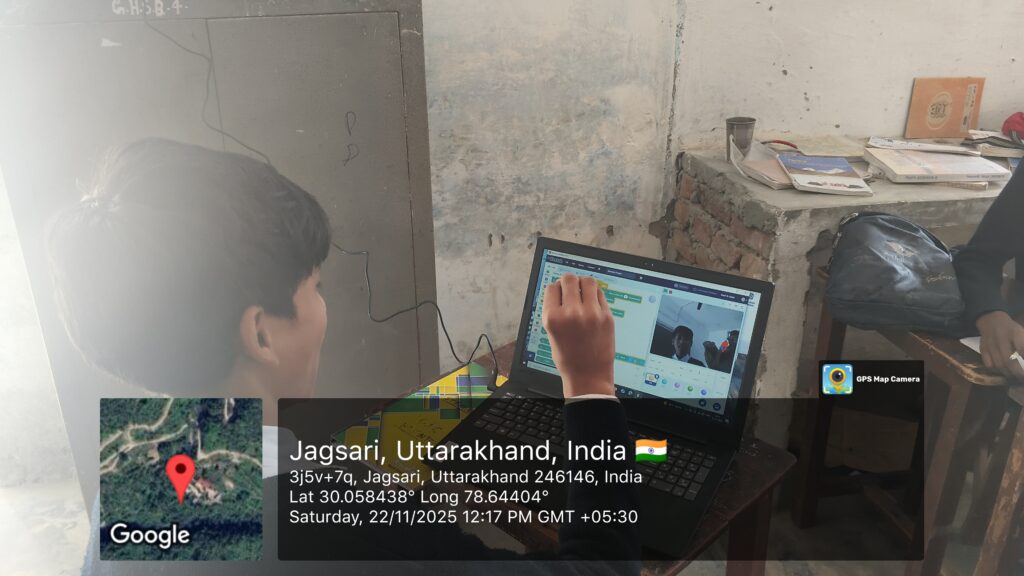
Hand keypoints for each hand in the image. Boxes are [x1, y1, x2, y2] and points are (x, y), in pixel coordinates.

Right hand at [541, 272, 615, 397]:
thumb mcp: (552, 334)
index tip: (559, 293)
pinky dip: (595, 295)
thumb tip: (560, 290)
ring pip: (587, 281)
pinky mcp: (606, 316)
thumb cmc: (568, 358)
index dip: (555, 289)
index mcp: (553, 318)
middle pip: (568, 279)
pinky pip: (600, 294)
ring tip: (583, 292)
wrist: (588, 376)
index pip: (551, 288)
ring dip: (583, 283)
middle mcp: (571, 313)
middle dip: (568, 282)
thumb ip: (554, 311)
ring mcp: (591, 313)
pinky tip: (593, 303)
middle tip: (571, 289)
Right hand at [976, 310, 1023, 378]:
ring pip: (999, 364)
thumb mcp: (1021, 333)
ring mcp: (990, 345)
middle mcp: (1001, 339)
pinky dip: (996, 370)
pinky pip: (989, 364)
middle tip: (1021, 378)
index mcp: (1015, 333)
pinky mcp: (983, 349)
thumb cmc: (1011, 329)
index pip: (1021, 349)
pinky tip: (1002, 371)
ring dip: (1008, 373)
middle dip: (1017, 372)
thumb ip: (1023, 347)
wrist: (991, 321)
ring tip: (1014, 377)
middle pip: (1009, 360)